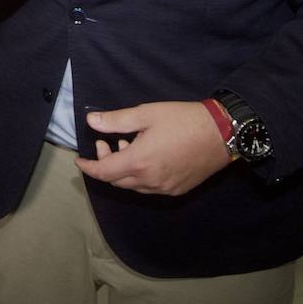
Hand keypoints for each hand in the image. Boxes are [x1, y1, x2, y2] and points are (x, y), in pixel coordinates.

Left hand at [74, 101, 231, 194]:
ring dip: (123, 170)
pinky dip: (140, 176)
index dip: (88, 167)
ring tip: (128, 145)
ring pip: (133, 186)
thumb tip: (91, 121)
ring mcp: (164, 188)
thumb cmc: (184, 120)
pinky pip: (150, 188)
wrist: (222, 133)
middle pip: (116, 181)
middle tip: (108, 142)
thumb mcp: (147, 114)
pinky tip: (147, 157)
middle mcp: (149, 181)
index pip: (103, 172)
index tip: (80, 160)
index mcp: (138, 162)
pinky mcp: (178, 190)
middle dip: (106, 164)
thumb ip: (116, 120)